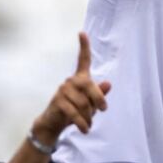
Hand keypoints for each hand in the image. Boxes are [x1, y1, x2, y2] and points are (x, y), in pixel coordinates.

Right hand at [31, 32, 111, 146]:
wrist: (54, 124)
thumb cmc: (75, 111)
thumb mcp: (90, 104)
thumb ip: (99, 94)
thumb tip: (108, 84)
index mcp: (80, 78)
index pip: (83, 60)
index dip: (83, 46)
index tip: (82, 33)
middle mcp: (70, 81)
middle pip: (89, 86)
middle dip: (99, 99)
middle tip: (103, 110)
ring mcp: (62, 90)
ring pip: (84, 103)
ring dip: (89, 116)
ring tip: (89, 124)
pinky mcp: (58, 102)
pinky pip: (75, 113)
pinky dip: (83, 123)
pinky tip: (85, 129)